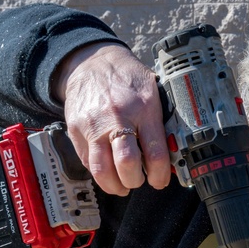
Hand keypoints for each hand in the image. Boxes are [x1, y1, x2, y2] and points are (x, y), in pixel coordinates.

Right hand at [54, 42, 171, 195]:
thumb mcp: (153, 91)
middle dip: (135, 181)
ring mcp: (93, 125)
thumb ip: (161, 120)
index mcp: (143, 108)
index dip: (160, 175)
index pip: (155, 153)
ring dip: (114, 185)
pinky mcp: (76, 130)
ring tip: (122, 185)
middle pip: (127, 164)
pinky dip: (99, 172)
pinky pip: (87, 162)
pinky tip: (108, 170)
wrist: (92, 62)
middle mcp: (117, 118)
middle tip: (139, 181)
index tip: (160, 181)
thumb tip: (172, 151)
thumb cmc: (126, 77)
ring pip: (102, 170)